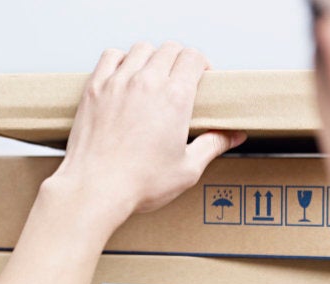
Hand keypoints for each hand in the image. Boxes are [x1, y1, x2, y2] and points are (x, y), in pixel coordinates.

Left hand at [45, 41, 245, 232]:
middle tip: (181, 78)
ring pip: (141, 48)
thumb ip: (213, 145)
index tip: (201, 77)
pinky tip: (125, 74)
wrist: (95, 188)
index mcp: (175, 97)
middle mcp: (147, 82)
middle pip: (169, 49)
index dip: (201, 64)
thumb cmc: (140, 182)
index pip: (193, 57)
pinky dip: (122, 59)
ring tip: (154, 76)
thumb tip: (234, 137)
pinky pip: (110, 56)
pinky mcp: (95, 88)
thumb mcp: (188, 168)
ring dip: (153, 57)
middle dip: (180, 59)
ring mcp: (118, 82)